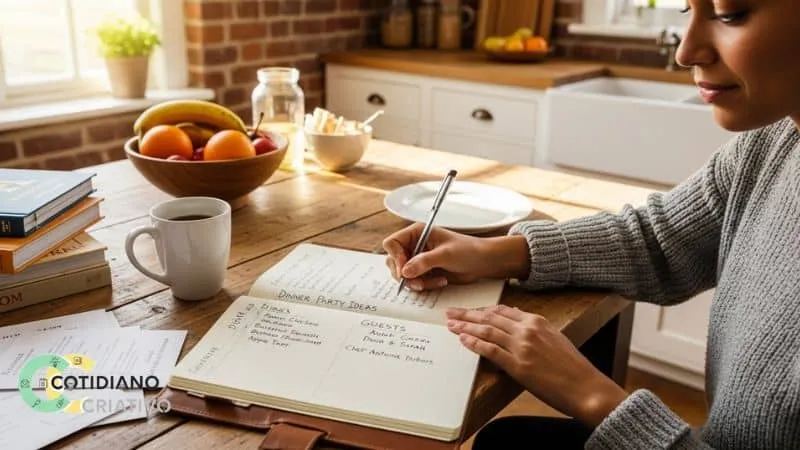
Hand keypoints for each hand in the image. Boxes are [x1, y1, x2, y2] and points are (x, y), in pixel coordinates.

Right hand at [382, 223, 530, 290]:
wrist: (483, 262)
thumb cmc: (468, 250)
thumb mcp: (445, 254)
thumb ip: (423, 262)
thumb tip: (404, 271)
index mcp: (416, 233)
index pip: (392, 243)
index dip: (395, 257)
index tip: (405, 270)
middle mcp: (414, 245)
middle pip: (393, 262)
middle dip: (405, 275)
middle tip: (419, 283)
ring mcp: (418, 259)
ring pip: (403, 275)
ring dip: (416, 282)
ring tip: (434, 282)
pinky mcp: (424, 271)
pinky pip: (415, 282)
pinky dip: (425, 285)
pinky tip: (440, 281)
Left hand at [445, 304, 628, 427]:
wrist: (585, 387)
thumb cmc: (573, 367)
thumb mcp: (555, 337)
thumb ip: (535, 326)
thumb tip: (515, 315)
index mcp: (537, 321)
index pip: (502, 310)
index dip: (482, 309)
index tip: (469, 310)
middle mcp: (528, 330)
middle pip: (490, 317)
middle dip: (467, 314)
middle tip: (450, 313)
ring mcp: (522, 346)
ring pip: (487, 330)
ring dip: (465, 326)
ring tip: (450, 325)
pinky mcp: (518, 365)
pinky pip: (490, 350)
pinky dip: (474, 343)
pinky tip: (463, 340)